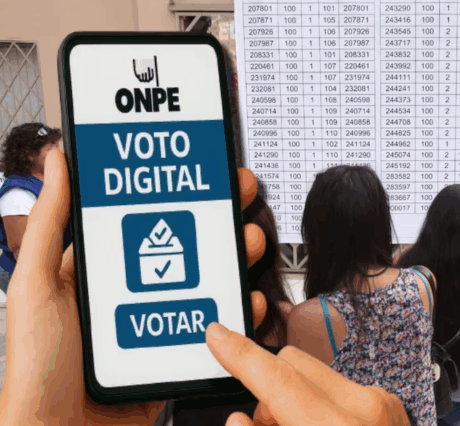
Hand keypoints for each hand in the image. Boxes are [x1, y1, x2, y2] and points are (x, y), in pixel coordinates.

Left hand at [0, 148, 267, 424]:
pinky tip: (245, 300)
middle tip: (239, 194)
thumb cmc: (36, 370)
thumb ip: (50, 225)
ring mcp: (159, 323)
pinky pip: (215, 329)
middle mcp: (134, 293)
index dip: (174, 191)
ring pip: (207, 283)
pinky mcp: (177, 355)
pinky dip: (238, 313)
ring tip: (248, 241)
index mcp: (99, 272)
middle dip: (217, 217)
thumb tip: (57, 163)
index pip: (143, 218)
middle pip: (186, 245)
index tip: (198, 169)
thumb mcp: (38, 287)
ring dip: (234, 258)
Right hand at [206, 324, 410, 425]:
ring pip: (312, 371)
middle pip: (292, 363)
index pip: (278, 378)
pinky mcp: (387, 402)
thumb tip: (238, 421)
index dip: (241, 355)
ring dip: (292, 397)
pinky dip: (316, 403)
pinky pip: (335, 385)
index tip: (218, 336)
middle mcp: (364, 406)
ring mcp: (380, 401)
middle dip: (269, 389)